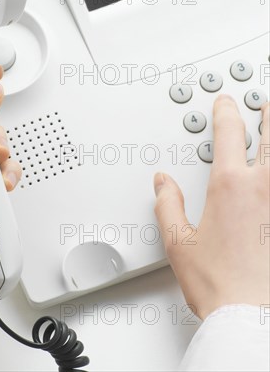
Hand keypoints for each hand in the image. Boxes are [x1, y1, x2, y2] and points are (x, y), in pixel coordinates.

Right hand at [154, 94, 268, 318]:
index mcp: (230, 185)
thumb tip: (162, 183)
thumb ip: (167, 205)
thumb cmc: (220, 284)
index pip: (229, 131)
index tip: (226, 103)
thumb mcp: (179, 242)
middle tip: (264, 105)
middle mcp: (263, 186)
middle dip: (267, 114)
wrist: (251, 317)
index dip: (226, 111)